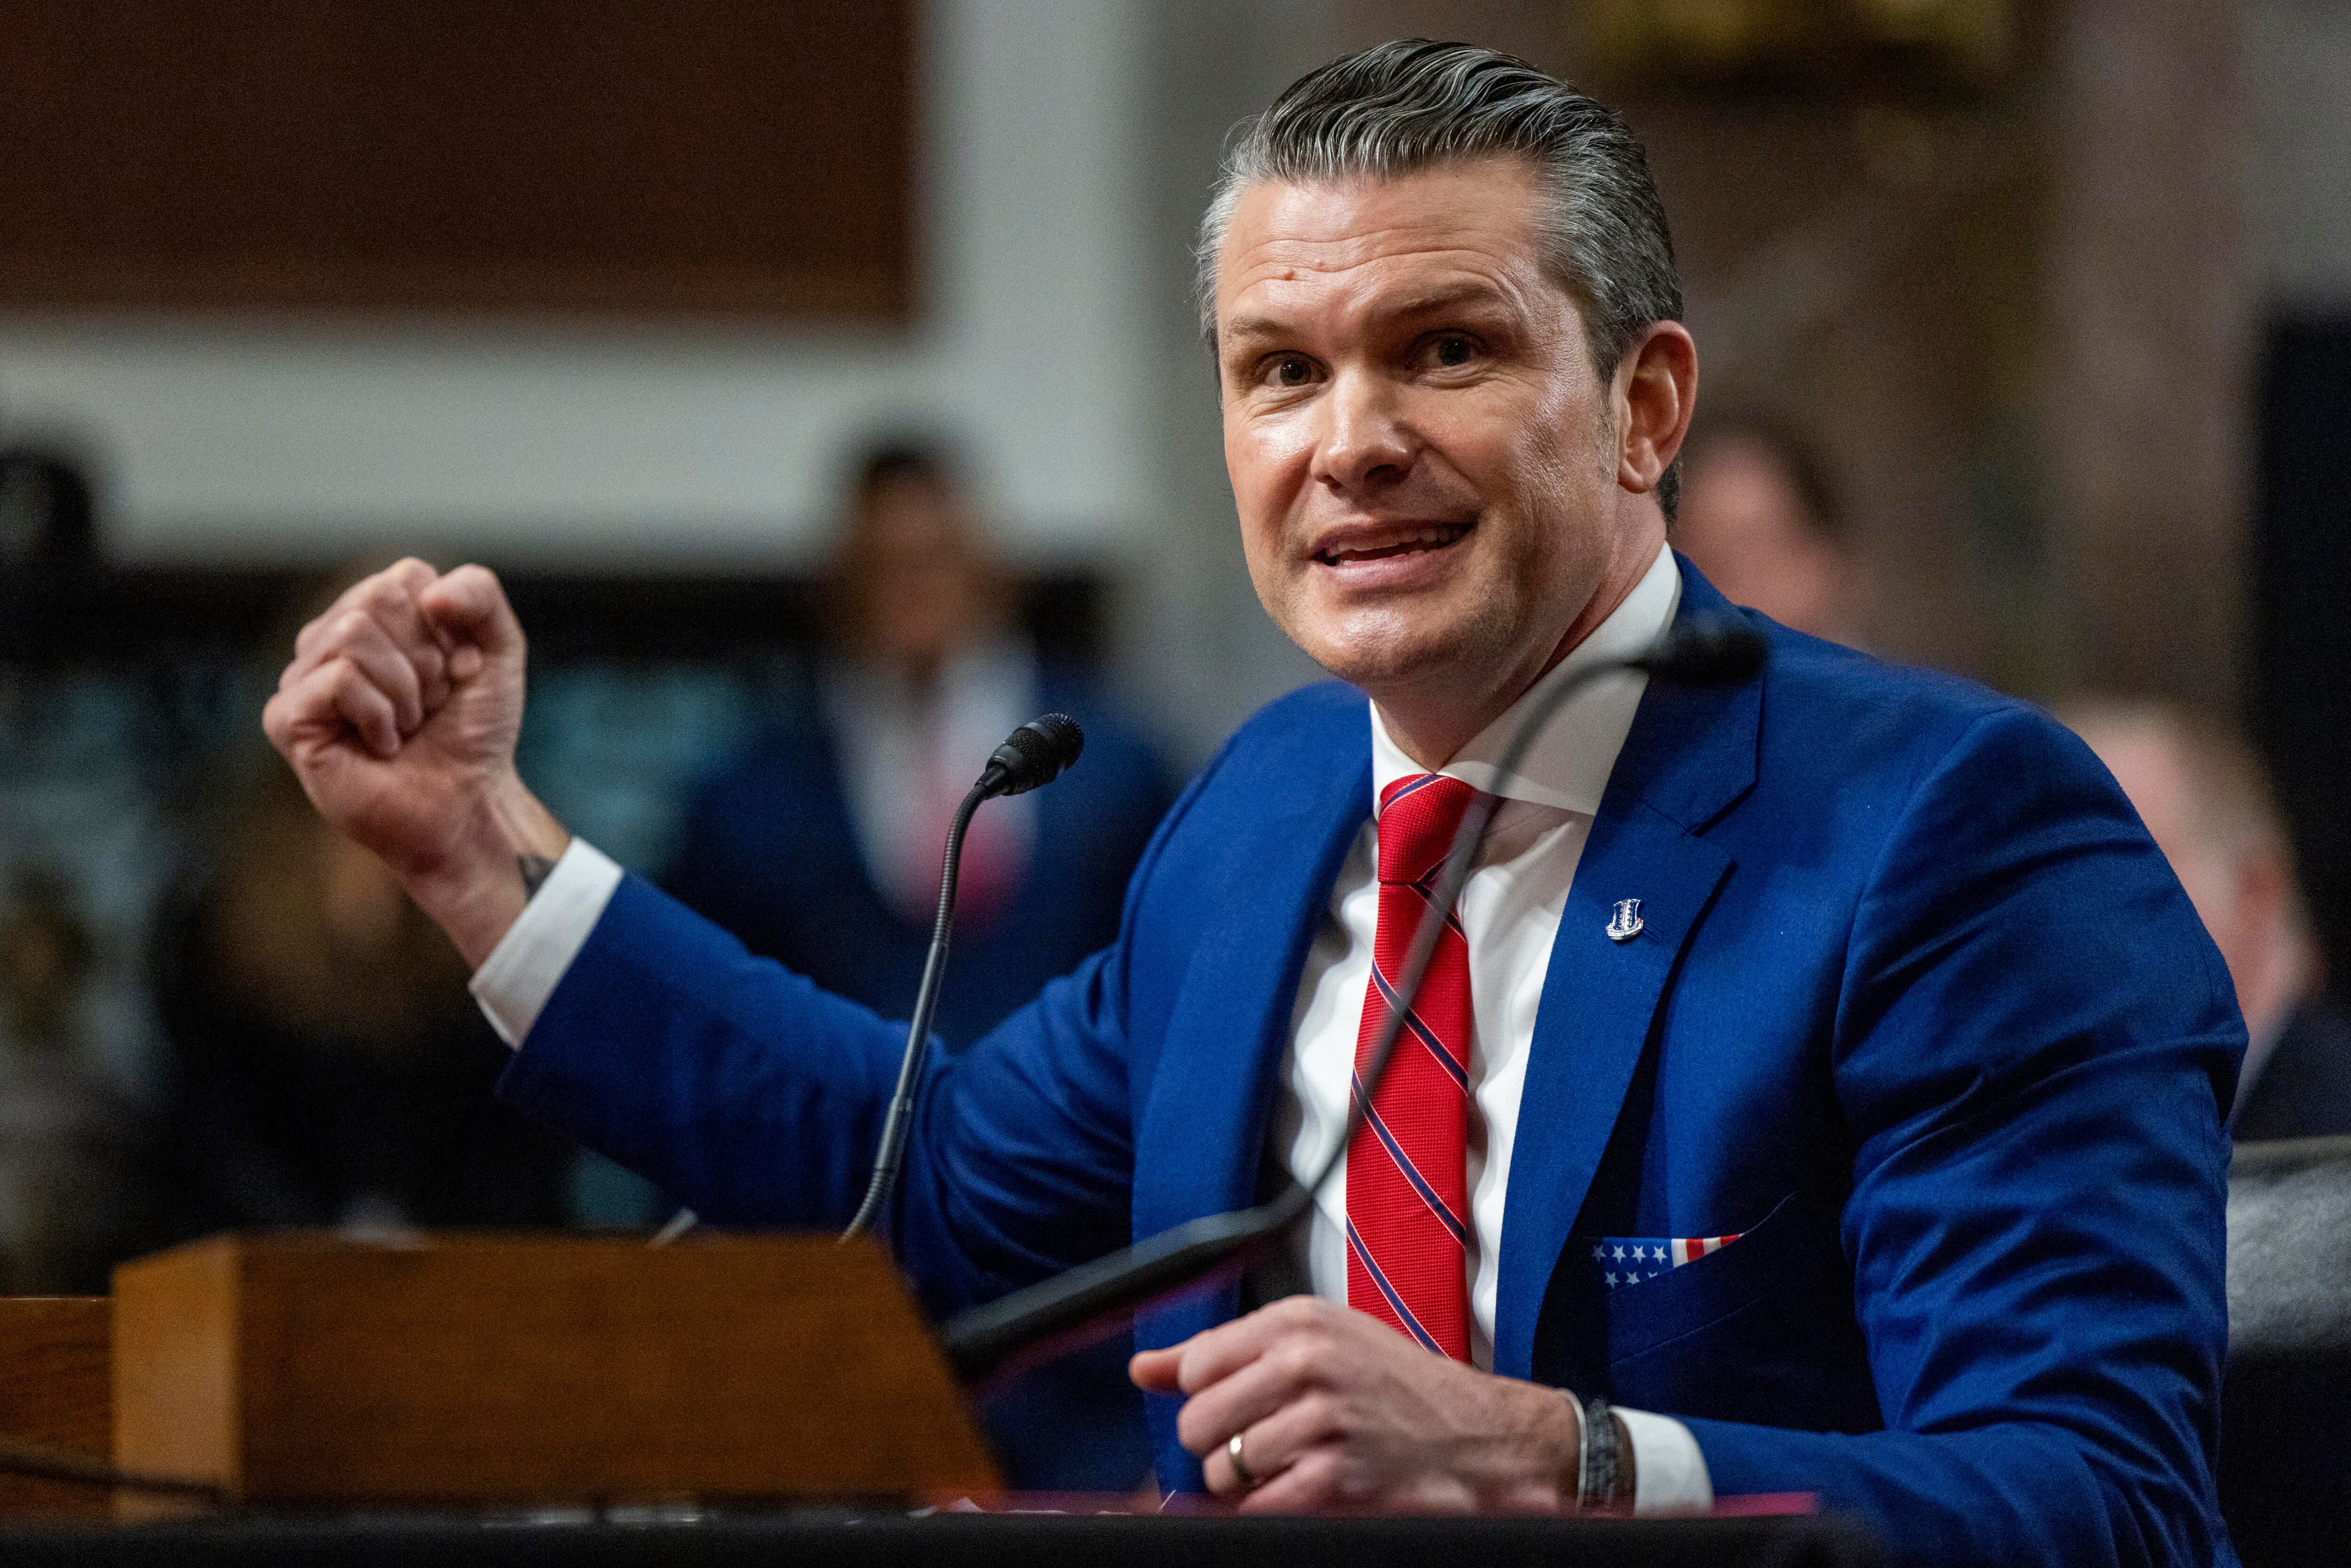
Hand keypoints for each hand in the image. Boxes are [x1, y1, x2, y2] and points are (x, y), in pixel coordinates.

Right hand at [261, 558, 565, 965]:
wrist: (468, 801)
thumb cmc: (476, 730)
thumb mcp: (499, 650)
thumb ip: (480, 595)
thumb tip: (428, 592)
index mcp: (373, 615)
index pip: (406, 577)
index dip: (447, 630)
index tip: (453, 675)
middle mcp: (330, 639)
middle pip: (376, 599)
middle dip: (424, 659)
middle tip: (428, 704)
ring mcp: (302, 678)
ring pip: (353, 634)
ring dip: (405, 690)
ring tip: (406, 726)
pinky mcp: (287, 719)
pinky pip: (338, 678)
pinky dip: (379, 714)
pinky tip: (383, 745)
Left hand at [1129, 1296, 1578, 1513]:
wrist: (1482, 1439)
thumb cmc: (1399, 1388)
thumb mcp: (1319, 1342)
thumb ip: (1225, 1352)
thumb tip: (1144, 1368)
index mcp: (1298, 1322)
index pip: (1197, 1364)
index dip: (1207, 1396)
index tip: (1236, 1406)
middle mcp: (1307, 1363)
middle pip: (1198, 1420)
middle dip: (1218, 1445)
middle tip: (1261, 1444)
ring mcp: (1321, 1420)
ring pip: (1222, 1468)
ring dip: (1246, 1483)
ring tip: (1290, 1467)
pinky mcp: (1335, 1477)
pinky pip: (1258, 1506)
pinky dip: (1269, 1509)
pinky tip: (1303, 1492)